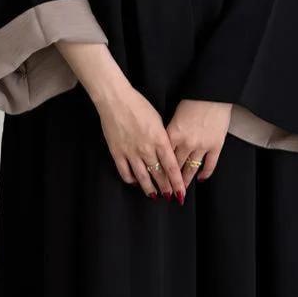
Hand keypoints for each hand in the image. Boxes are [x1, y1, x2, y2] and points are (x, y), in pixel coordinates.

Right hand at [56, 42, 185, 200]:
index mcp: (160, 140)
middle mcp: (147, 149)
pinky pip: (125, 172)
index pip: (172, 166)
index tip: (181, 192)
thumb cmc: (139, 105)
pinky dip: (131, 179)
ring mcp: (131, 152)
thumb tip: (167, 153)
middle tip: (170, 196)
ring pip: (142, 177)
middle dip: (165, 188)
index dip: (177, 182)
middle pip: (158, 174)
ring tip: (154, 195)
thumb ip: (163, 138)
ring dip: (149, 188)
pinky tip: (135, 182)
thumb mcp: (158, 120)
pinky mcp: (117, 153)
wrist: (116, 100)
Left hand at [166, 99, 232, 188]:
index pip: (162, 159)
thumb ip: (168, 133)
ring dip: (185, 181)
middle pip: (175, 167)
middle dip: (170, 182)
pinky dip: (205, 173)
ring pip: (191, 169)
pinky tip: (201, 178)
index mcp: (172, 135)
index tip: (155, 181)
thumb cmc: (191, 100)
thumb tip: (163, 147)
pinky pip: (210, 164)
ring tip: (181, 191)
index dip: (158, 172)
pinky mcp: (215, 145)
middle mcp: (185, 143)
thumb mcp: (173, 116)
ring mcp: (201, 146)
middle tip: (166, 192)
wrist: (211, 93)